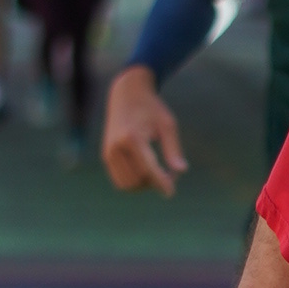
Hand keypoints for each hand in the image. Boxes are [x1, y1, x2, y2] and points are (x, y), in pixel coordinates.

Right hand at [103, 65, 185, 196]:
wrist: (126, 94)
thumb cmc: (151, 108)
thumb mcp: (167, 124)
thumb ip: (173, 148)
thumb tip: (181, 171)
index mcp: (132, 137)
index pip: (148, 169)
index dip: (161, 183)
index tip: (171, 192)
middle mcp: (116, 147)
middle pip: (138, 179)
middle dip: (155, 182)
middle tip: (170, 174)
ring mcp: (108, 153)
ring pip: (128, 184)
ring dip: (144, 185)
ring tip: (158, 173)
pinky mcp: (106, 156)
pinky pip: (120, 181)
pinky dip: (134, 183)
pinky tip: (147, 172)